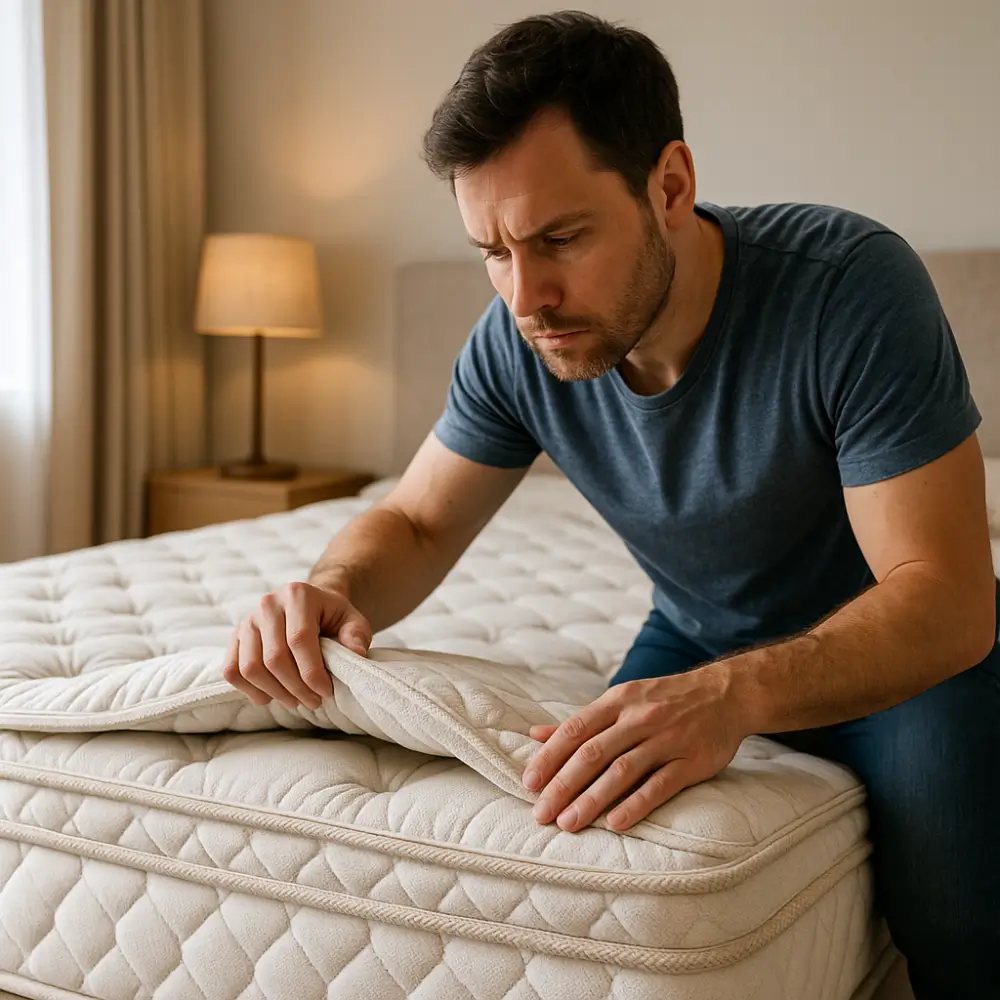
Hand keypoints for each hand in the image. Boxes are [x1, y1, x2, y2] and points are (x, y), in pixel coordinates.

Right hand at [223, 582, 372, 710]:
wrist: (309, 605)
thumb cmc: (332, 616)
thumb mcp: (353, 620)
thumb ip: (357, 634)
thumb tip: (356, 653)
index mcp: (298, 594)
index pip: (299, 639)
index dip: (312, 672)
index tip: (326, 691)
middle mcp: (268, 604)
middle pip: (274, 657)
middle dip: (296, 687)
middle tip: (314, 701)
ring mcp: (248, 620)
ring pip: (250, 667)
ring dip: (274, 692)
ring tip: (295, 701)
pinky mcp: (235, 636)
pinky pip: (232, 669)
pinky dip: (248, 690)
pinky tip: (270, 697)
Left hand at [523, 663, 746, 831]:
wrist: (725, 693)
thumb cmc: (663, 700)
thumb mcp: (621, 700)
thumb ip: (580, 721)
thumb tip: (534, 735)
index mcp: (618, 701)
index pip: (575, 729)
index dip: (550, 757)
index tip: (529, 783)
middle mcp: (639, 717)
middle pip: (594, 752)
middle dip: (564, 784)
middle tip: (541, 813)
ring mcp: (667, 738)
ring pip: (623, 770)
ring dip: (592, 799)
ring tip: (569, 823)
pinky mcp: (692, 760)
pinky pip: (661, 784)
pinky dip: (637, 804)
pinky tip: (615, 823)